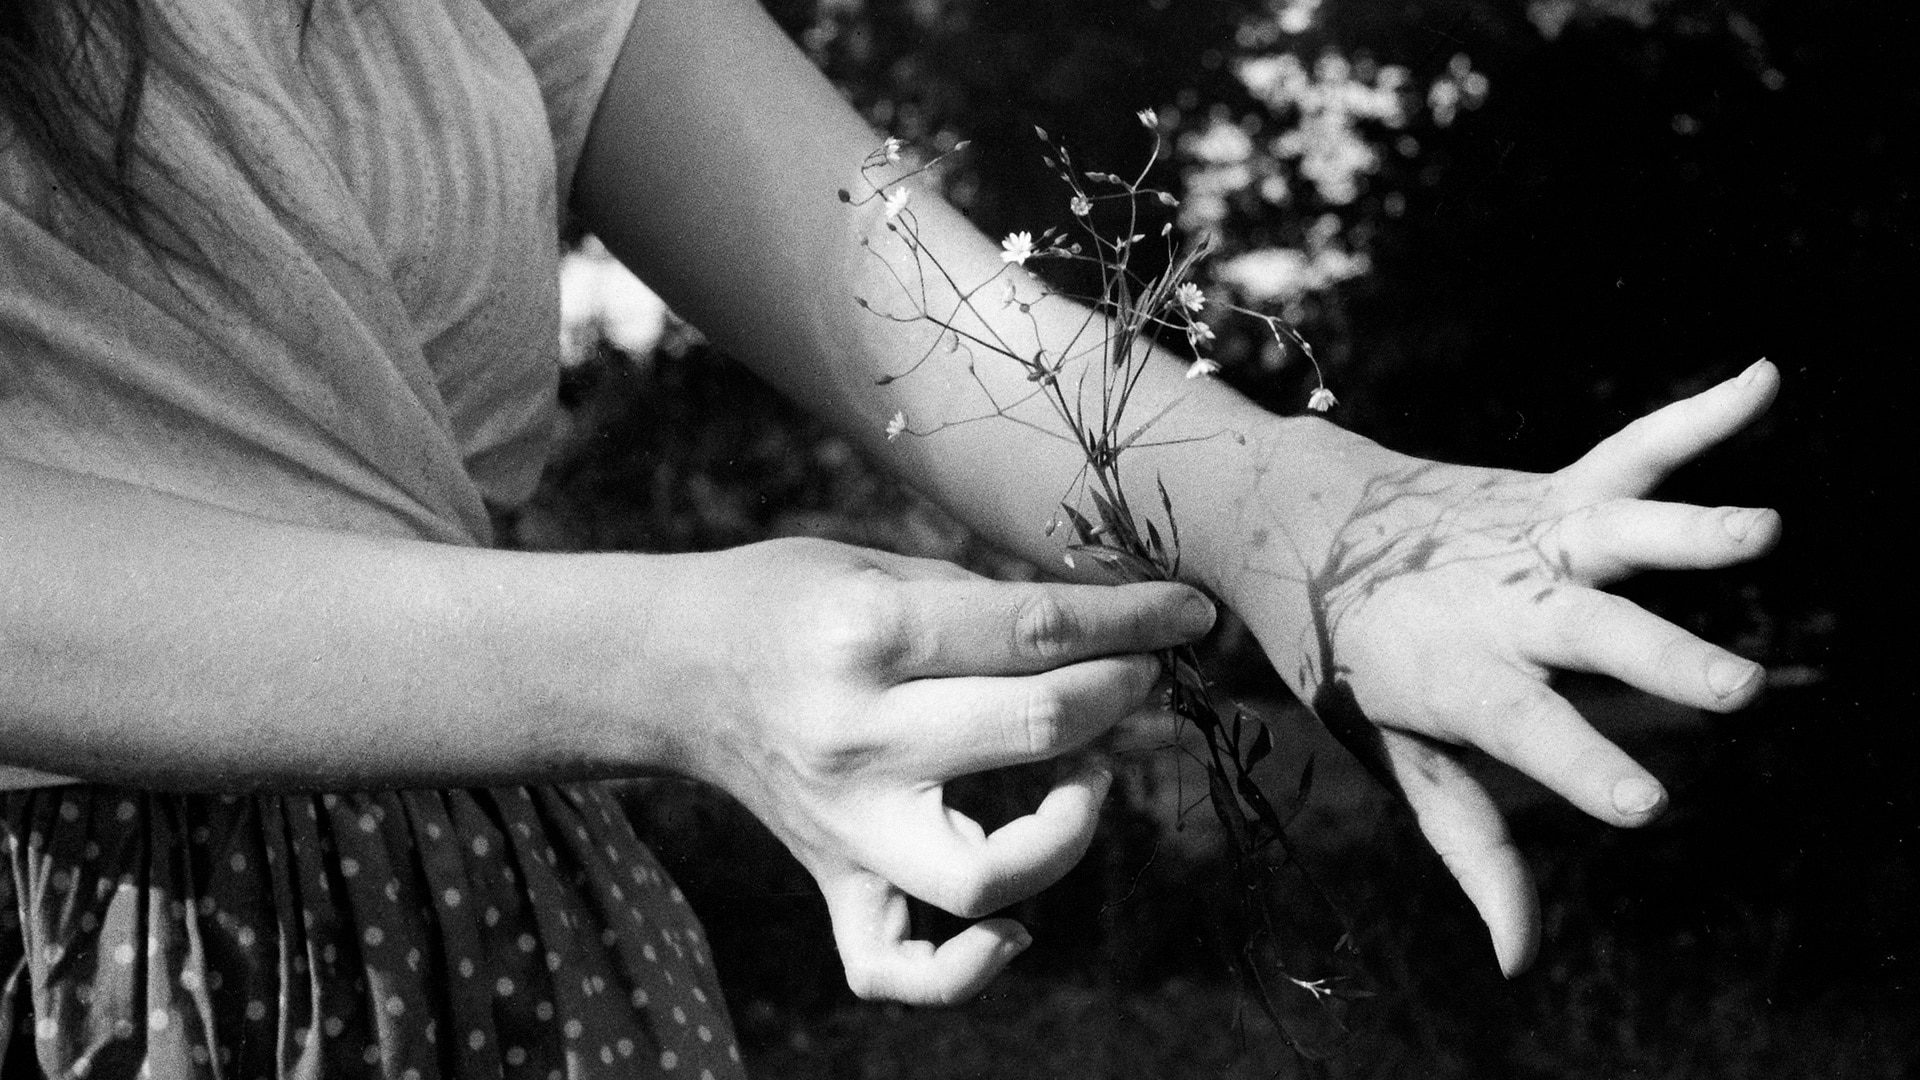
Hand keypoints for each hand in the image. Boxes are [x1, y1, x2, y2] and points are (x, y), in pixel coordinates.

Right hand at [672, 537, 1214, 1003]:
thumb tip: (1108, 630)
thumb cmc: (789, 599)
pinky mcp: (834, 878)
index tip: (1189, 613)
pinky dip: (964, 970)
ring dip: (1069, 831)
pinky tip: (1012, 930)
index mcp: (871, 635)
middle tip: (1139, 675)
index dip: (1135, 620)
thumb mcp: (883, 565)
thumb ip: (988, 602)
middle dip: (1121, 693)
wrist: (674, 668)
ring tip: (1086, 781)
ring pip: (983, 877)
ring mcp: (845, 824)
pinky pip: (894, 966)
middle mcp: (859, 737)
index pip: (1038, 632)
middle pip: (1035, 729)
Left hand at [1223, 360, 1780, 974]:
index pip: (1529, 729)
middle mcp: (1501, 604)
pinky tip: (1764, 378)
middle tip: (1735, 688)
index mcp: (1459, 676)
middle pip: (1590, 633)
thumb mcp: (1397, 760)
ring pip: (1615, 532)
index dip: (1584, 765)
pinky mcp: (1551, 493)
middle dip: (1663, 658)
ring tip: (1764, 530)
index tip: (1646, 806)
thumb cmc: (1349, 659)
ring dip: (1689, 530)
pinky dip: (1696, 416)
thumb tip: (1519, 962)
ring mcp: (1530, 541)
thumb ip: (1471, 850)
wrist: (1295, 524)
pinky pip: (1631, 450)